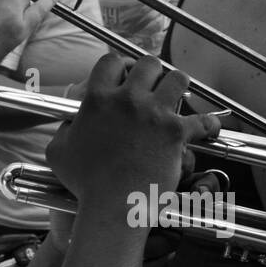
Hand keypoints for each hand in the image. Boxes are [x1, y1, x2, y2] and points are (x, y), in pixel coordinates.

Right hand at [45, 55, 220, 221]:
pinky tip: (207, 130)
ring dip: (178, 87)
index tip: (123, 75)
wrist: (111, 204)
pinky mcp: (175, 132)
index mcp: (97, 100)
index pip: (110, 62)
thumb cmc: (84, 183)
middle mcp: (127, 100)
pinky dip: (207, 125)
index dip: (119, 65)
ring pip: (178, 79)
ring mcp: (154, 114)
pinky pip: (202, 120)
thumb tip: (69, 124)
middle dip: (151, 73)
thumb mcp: (58, 153)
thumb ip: (63, 131)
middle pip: (148, 64)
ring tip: (176, 99)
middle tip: (152, 87)